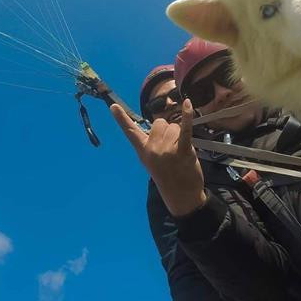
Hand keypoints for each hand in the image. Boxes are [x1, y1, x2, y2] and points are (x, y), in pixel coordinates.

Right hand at [110, 99, 206, 216]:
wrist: (181, 196)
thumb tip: (159, 125)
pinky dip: (187, 116)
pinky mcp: (182, 150)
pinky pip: (185, 129)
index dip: (121, 118)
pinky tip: (188, 104)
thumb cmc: (168, 176)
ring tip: (181, 151)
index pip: (130, 132)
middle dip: (167, 130)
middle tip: (172, 147)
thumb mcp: (151, 161)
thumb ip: (151, 144)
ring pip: (174, 126)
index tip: (113, 106)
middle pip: (160, 123)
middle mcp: (152, 149)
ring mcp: (166, 150)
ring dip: (179, 134)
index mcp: (143, 151)